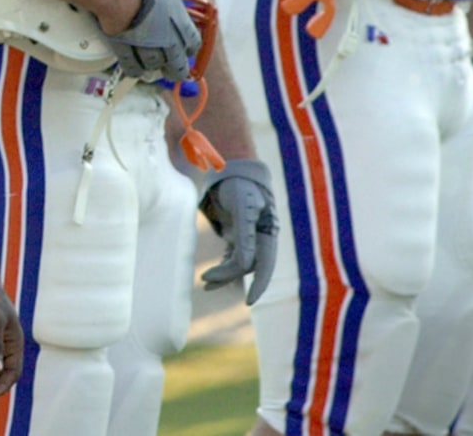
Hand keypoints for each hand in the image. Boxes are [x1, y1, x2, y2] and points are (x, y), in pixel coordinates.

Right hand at [106, 0, 202, 83]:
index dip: (190, 48)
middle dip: (176, 69)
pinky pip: (132, 67)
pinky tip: (135, 70)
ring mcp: (146, 48)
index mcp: (179, 24)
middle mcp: (166, 41)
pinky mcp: (125, 50)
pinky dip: (134, 70)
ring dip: (154, 69)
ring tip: (152, 69)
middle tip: (174, 71)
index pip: (193, 43)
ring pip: (154, 67)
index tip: (188, 49)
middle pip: (177, 64)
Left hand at [199, 158, 278, 305]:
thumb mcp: (243, 206)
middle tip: (205, 278)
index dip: (259, 284)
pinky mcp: (237, 236)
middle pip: (247, 265)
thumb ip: (245, 235)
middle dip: (228, 275)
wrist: (233, 169)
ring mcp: (249, 238)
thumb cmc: (240, 185)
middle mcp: (261, 238)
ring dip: (223, 274)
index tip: (249, 302)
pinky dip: (222, 267)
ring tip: (204, 283)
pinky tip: (210, 278)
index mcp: (268, 232)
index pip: (265, 265)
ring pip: (238, 264)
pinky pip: (231, 258)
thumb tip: (245, 265)